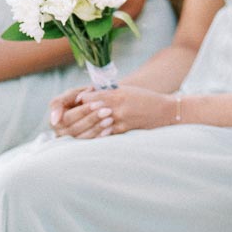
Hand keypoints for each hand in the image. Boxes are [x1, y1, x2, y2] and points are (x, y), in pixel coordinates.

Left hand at [50, 85, 175, 138]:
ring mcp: (121, 118)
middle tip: (65, 119)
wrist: (166, 111)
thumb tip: (88, 98)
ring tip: (73, 130)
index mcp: (117, 94)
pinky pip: (107, 134)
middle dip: (78, 115)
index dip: (80, 102)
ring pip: (97, 124)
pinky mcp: (125, 129)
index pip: (91, 97)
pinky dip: (97, 135)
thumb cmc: (145, 99)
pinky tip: (88, 138)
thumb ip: (108, 95)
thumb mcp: (127, 92)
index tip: (72, 104)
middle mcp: (117, 106)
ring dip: (84, 127)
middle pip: (91, 110)